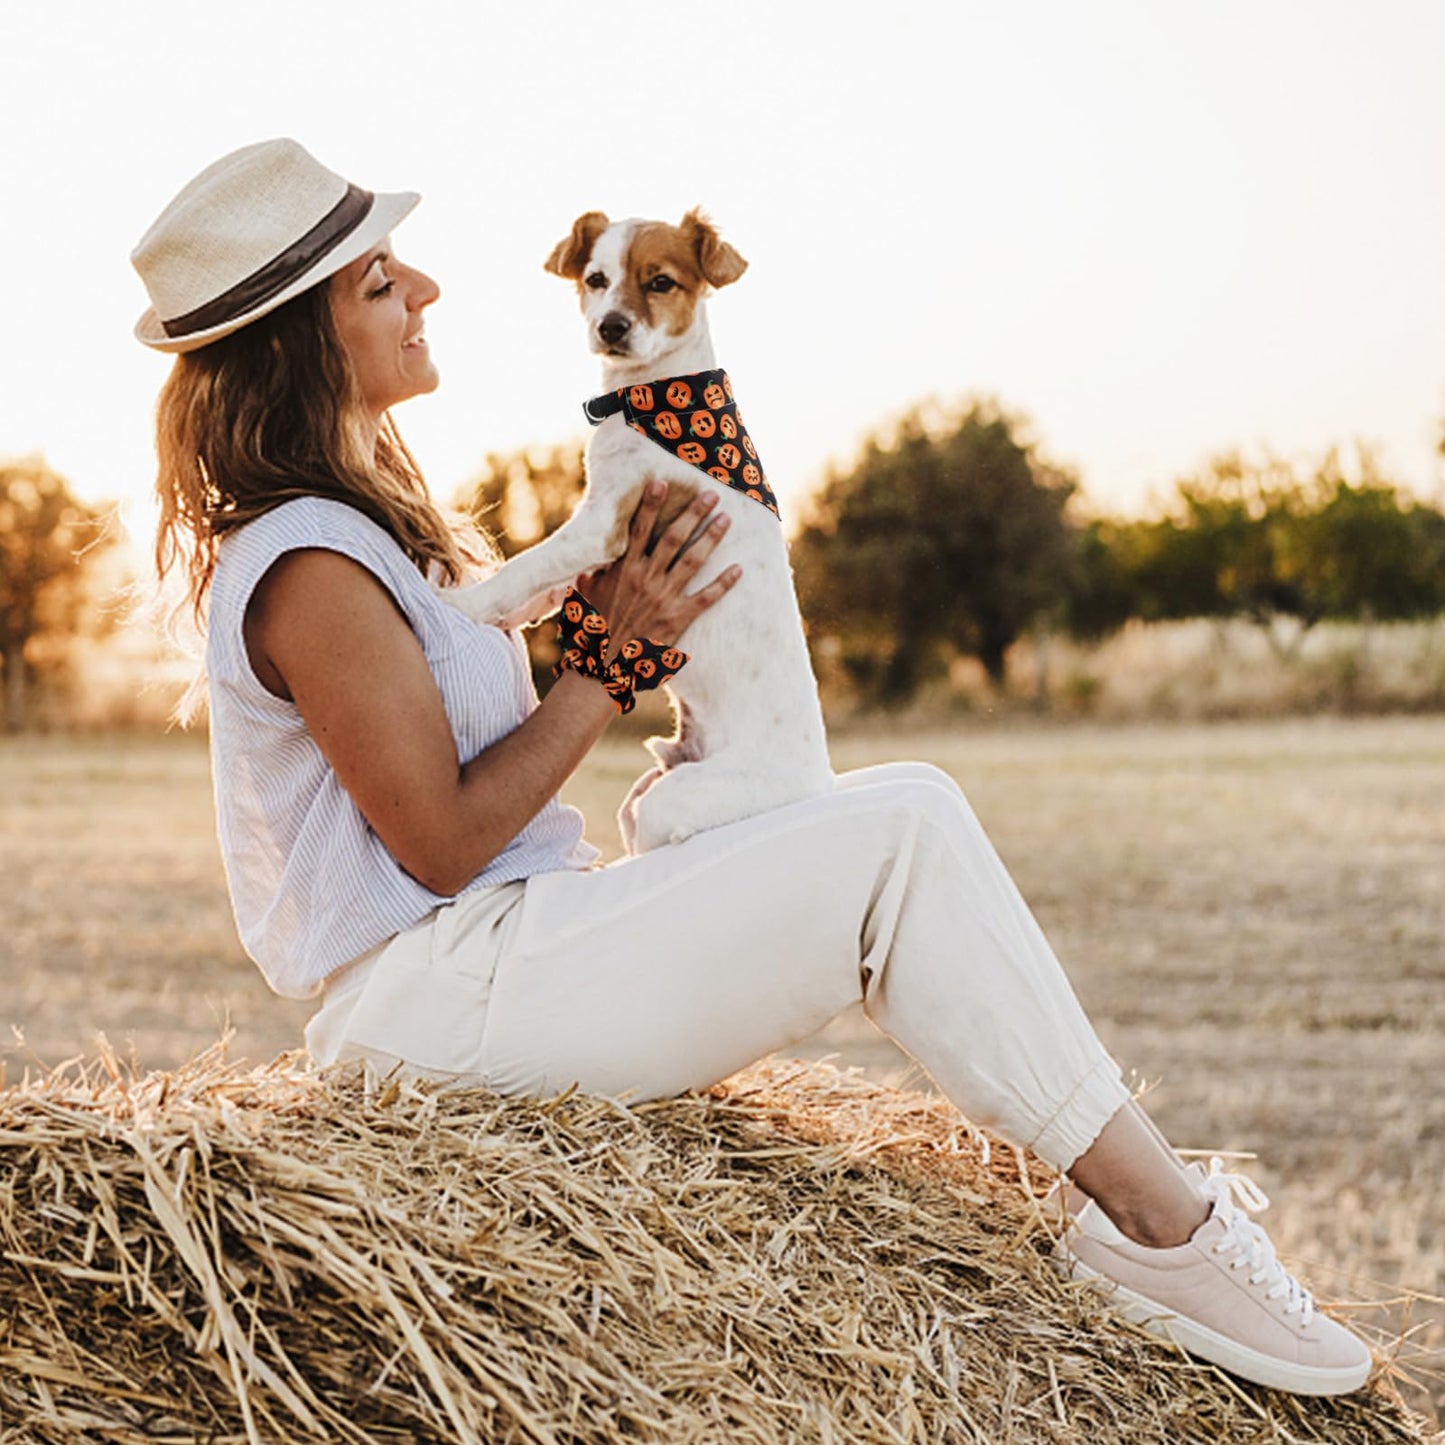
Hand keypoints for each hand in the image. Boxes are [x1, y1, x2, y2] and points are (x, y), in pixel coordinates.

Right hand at [577, 481, 740, 653]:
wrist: (604, 666)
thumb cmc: (594, 631)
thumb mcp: (587, 597)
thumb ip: (593, 577)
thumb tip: (590, 566)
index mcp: (624, 570)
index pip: (639, 529)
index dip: (650, 505)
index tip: (661, 482)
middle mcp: (646, 579)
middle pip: (673, 538)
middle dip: (692, 513)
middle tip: (711, 494)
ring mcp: (663, 598)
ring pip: (692, 560)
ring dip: (710, 537)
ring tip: (725, 519)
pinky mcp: (678, 618)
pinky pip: (705, 598)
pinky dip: (723, 583)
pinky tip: (739, 569)